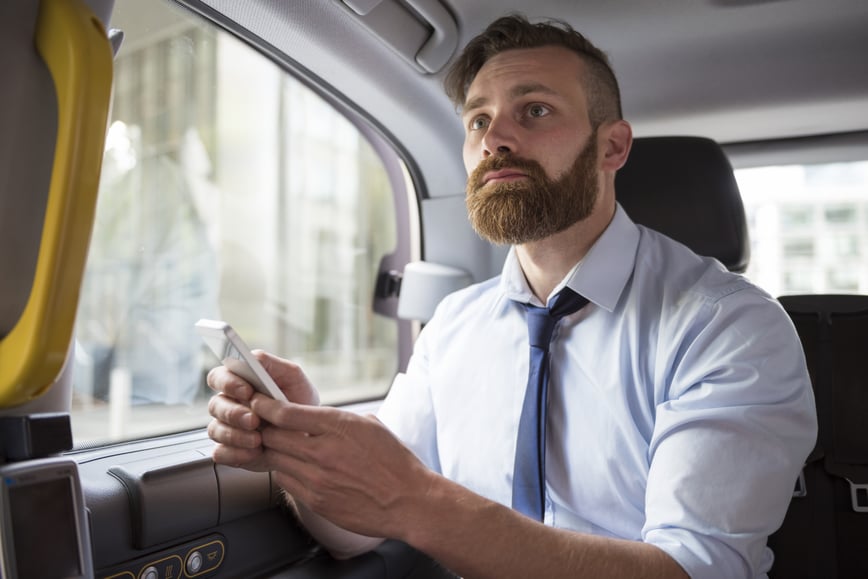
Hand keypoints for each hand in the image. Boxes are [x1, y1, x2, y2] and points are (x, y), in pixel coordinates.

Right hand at [206, 351, 318, 470]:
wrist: (312, 435)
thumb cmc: (299, 400)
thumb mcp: (292, 376)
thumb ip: (270, 363)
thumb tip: (251, 357)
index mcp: (238, 382)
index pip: (218, 377)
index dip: (228, 383)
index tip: (247, 391)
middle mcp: (228, 404)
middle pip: (215, 405)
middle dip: (233, 413)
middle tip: (254, 420)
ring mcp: (228, 428)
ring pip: (215, 430)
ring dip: (235, 435)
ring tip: (258, 439)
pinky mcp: (231, 451)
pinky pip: (221, 453)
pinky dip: (236, 454)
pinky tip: (254, 453)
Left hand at [250, 395, 434, 540]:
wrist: (409, 501)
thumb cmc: (394, 463)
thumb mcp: (370, 426)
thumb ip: (338, 420)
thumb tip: (316, 417)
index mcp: (337, 426)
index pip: (285, 413)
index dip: (265, 406)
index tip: (258, 402)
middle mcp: (323, 451)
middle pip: (272, 436)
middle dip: (262, 428)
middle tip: (258, 424)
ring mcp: (317, 478)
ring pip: (274, 459)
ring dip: (270, 451)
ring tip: (274, 446)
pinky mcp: (316, 501)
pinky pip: (285, 482)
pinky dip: (284, 472)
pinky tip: (292, 467)